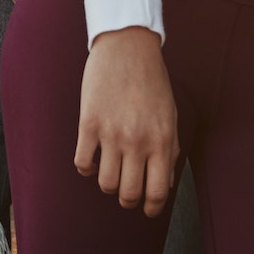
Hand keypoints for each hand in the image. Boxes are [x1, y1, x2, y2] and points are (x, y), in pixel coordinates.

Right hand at [77, 26, 178, 215]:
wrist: (127, 45)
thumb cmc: (151, 79)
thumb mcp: (170, 114)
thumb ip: (170, 149)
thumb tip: (163, 182)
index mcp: (162, 140)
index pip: (158, 192)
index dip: (151, 207)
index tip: (146, 209)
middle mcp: (137, 141)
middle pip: (129, 194)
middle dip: (128, 199)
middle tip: (126, 191)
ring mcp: (111, 133)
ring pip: (105, 183)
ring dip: (107, 183)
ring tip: (109, 170)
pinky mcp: (88, 123)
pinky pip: (82, 163)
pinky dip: (86, 167)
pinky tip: (91, 155)